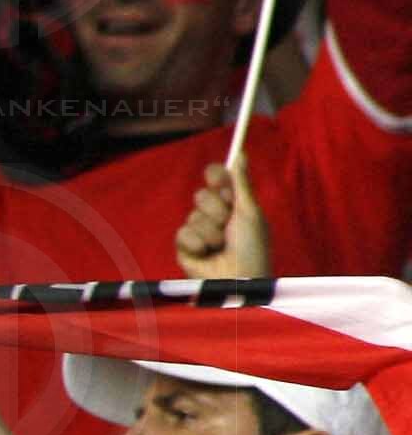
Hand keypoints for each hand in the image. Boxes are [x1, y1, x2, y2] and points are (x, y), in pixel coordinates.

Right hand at [176, 160, 271, 280]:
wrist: (239, 280)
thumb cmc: (252, 247)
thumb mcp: (249, 211)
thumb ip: (241, 183)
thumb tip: (240, 153)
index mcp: (233, 205)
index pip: (217, 180)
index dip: (216, 176)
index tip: (218, 177)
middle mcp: (215, 216)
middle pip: (202, 195)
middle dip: (217, 209)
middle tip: (229, 224)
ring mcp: (199, 232)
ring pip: (192, 215)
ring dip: (210, 231)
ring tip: (221, 246)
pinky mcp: (185, 248)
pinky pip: (182, 233)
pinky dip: (197, 243)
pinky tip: (206, 254)